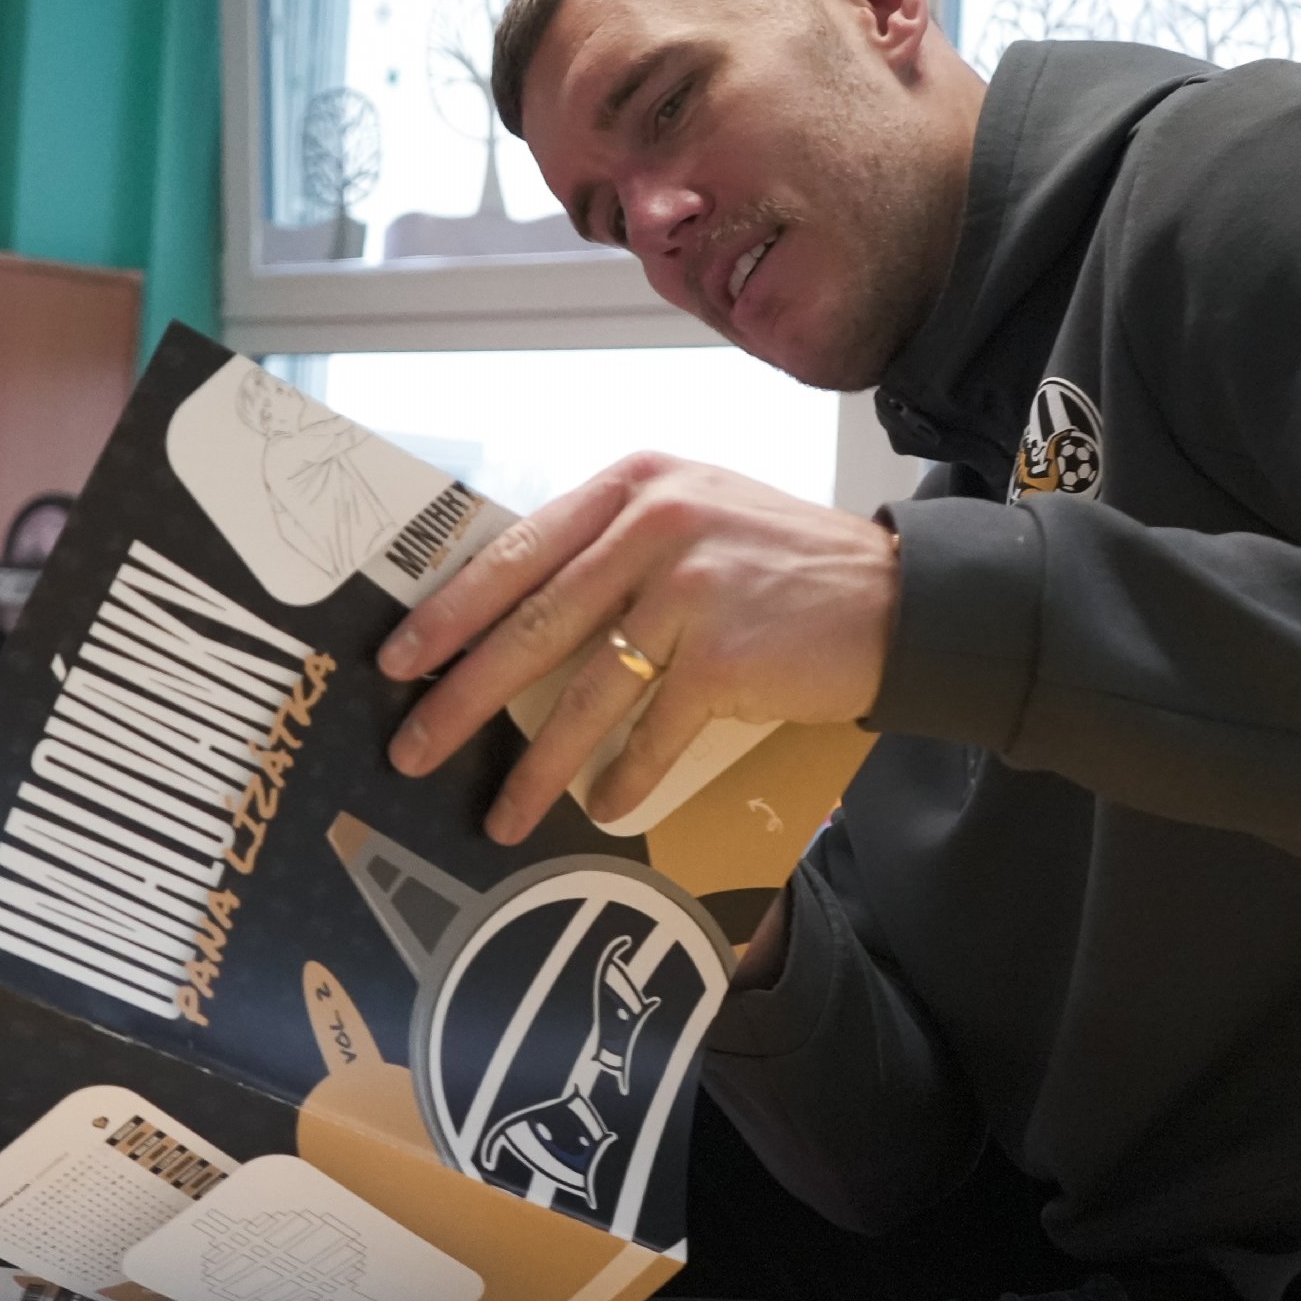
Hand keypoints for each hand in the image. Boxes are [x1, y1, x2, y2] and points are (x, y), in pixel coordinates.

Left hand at [379, 453, 897, 841]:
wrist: (902, 599)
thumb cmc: (788, 566)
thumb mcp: (697, 516)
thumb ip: (616, 546)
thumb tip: (516, 617)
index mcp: (635, 484)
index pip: (516, 553)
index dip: (449, 611)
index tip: (398, 657)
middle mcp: (654, 524)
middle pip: (530, 625)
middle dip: (461, 697)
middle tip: (412, 747)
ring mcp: (689, 587)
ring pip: (582, 692)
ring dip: (532, 767)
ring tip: (497, 815)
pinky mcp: (723, 654)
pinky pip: (649, 731)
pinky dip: (623, 778)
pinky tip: (603, 808)